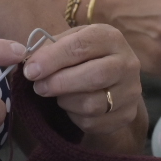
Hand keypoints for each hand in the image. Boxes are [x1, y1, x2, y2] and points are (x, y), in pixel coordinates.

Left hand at [21, 24, 144, 144]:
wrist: (111, 80)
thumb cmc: (83, 57)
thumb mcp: (70, 42)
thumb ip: (50, 49)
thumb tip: (30, 64)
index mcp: (110, 37)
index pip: (81, 46)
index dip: (53, 59)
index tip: (31, 70)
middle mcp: (127, 63)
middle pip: (93, 76)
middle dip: (59, 83)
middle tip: (38, 87)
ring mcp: (131, 91)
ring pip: (92, 104)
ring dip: (66, 101)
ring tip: (56, 96)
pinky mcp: (127, 115)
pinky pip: (94, 122)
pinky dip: (75, 117)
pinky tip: (71, 107)